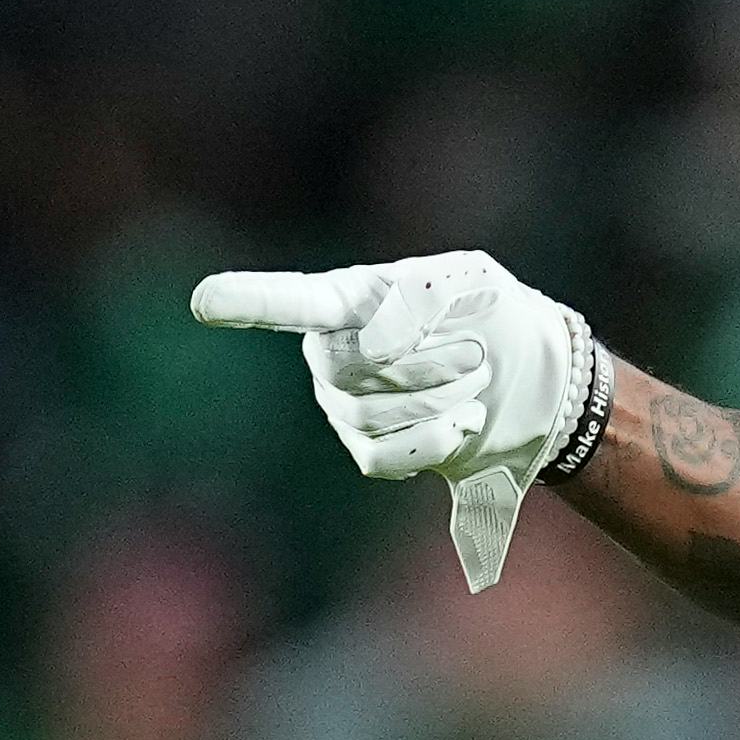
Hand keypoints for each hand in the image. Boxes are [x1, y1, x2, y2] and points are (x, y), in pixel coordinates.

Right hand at [191, 252, 601, 587]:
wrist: (535, 380)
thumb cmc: (493, 316)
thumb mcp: (471, 282)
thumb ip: (420, 293)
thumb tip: (372, 343)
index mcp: (346, 299)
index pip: (288, 302)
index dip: (247, 301)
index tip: (204, 301)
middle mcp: (329, 352)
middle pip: (349, 369)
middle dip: (424, 364)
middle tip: (475, 354)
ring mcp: (344, 406)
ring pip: (369, 414)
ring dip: (438, 400)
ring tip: (474, 382)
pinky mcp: (370, 450)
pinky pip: (380, 458)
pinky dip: (430, 443)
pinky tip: (462, 425)